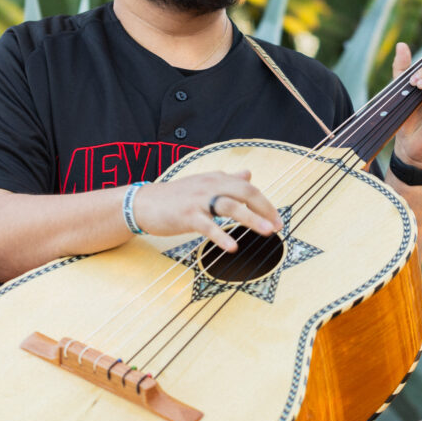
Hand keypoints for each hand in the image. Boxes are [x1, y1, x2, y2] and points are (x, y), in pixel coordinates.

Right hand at [131, 170, 281, 251]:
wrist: (144, 203)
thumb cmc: (176, 196)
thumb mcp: (203, 184)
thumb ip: (227, 179)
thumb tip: (248, 174)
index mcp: (216, 179)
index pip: (247, 188)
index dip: (265, 203)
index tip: (277, 219)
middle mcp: (210, 186)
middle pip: (244, 193)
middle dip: (265, 209)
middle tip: (278, 226)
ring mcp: (198, 200)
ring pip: (230, 206)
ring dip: (251, 219)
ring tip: (267, 232)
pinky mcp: (187, 216)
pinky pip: (208, 226)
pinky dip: (222, 236)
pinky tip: (233, 246)